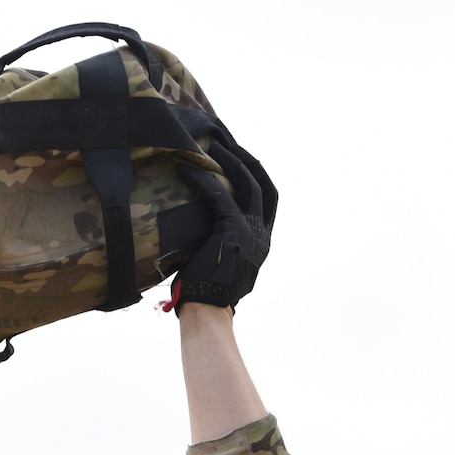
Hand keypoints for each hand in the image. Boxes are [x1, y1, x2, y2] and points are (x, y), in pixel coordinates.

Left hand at [170, 135, 275, 310]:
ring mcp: (251, 233)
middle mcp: (262, 234)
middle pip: (262, 183)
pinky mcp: (232, 233)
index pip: (268, 197)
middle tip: (227, 141)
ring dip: (229, 161)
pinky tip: (186, 169)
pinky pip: (220, 197)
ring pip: (247, 184)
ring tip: (210, 145)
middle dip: (246, 158)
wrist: (206, 313)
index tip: (241, 157)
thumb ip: (222, 242)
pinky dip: (204, 180)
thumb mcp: (221, 264)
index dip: (257, 173)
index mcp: (263, 241)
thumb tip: (202, 230)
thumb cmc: (204, 295)